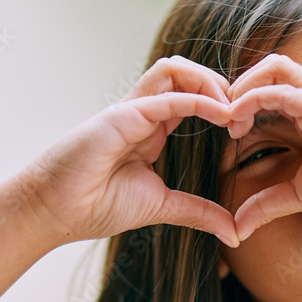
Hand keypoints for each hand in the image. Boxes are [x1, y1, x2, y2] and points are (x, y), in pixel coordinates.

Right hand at [19, 56, 239, 247]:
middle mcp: (142, 112)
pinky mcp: (121, 116)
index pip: (192, 96)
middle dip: (223, 86)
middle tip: (247, 117)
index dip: (224, 105)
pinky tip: (223, 114)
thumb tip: (234, 232)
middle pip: (187, 74)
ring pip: (174, 70)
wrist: (54, 213)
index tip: (246, 130)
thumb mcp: (162, 207)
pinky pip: (165, 96)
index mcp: (151, 128)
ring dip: (211, 82)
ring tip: (234, 112)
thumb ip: (197, 211)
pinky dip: (199, 99)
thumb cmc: (96, 206)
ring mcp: (130, 110)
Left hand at [225, 53, 301, 240]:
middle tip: (222, 120)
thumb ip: (268, 203)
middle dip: (239, 86)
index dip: (244, 101)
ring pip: (273, 68)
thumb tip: (237, 226)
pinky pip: (279, 90)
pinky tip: (236, 123)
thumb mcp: (300, 196)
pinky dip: (250, 100)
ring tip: (226, 118)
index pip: (272, 86)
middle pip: (271, 67)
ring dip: (242, 87)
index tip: (228, 132)